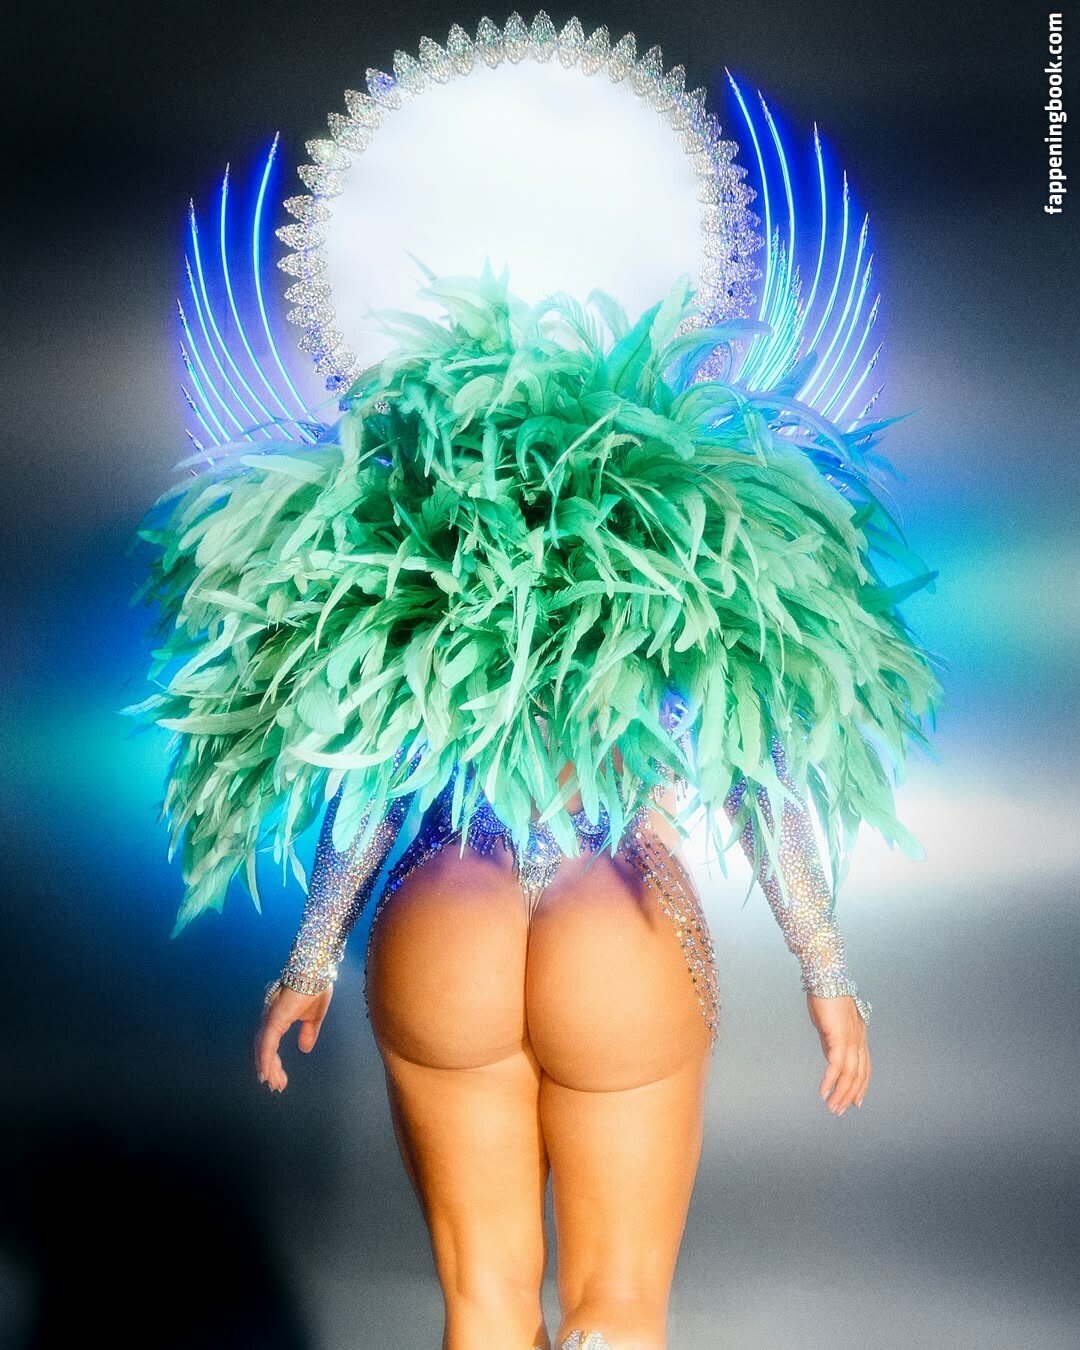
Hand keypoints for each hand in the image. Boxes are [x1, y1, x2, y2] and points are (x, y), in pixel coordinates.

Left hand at [254, 983, 332, 1092]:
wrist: (317, 972)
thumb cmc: (316, 988)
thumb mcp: (314, 1017)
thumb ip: (308, 1033)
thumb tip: (304, 1049)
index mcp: (278, 1019)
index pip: (271, 1045)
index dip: (273, 1063)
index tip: (279, 1079)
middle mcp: (270, 1019)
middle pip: (264, 1050)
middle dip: (270, 1069)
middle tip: (276, 1086)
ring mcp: (270, 1018)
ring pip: (263, 1049)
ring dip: (267, 1068)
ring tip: (273, 1084)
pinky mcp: (274, 1018)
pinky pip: (267, 1042)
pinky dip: (265, 1058)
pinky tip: (266, 1071)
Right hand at [806, 993, 870, 1115]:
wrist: (827, 979)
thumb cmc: (827, 997)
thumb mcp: (830, 1024)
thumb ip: (832, 1041)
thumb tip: (831, 1057)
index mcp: (859, 1038)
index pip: (865, 1069)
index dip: (861, 1087)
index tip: (856, 1103)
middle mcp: (859, 1042)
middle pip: (859, 1077)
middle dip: (850, 1096)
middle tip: (839, 1111)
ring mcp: (851, 1041)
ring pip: (849, 1076)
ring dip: (840, 1094)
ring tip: (831, 1108)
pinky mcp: (839, 1039)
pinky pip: (836, 1067)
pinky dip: (830, 1082)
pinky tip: (824, 1092)